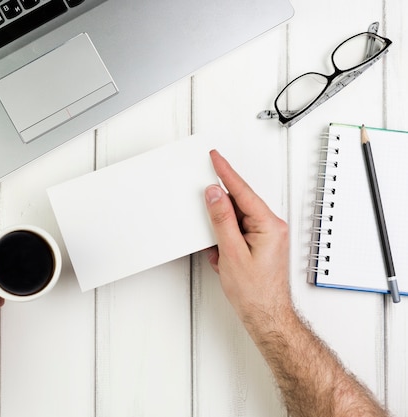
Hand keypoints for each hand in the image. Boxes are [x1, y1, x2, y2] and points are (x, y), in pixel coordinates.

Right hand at [203, 150, 290, 321]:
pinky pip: (237, 234)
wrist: (266, 316)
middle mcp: (271, 228)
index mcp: (269, 225)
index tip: (215, 158)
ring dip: (222, 234)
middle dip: (220, 213)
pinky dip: (225, 243)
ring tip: (221, 254)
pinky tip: (224, 258)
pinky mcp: (259, 246)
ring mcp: (266, 237)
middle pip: (238, 205)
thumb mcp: (231, 252)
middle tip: (207, 215)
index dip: (226, 173)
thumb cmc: (255, 292)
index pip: (242, 191)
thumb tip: (215, 195)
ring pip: (235, 221)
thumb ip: (222, 219)